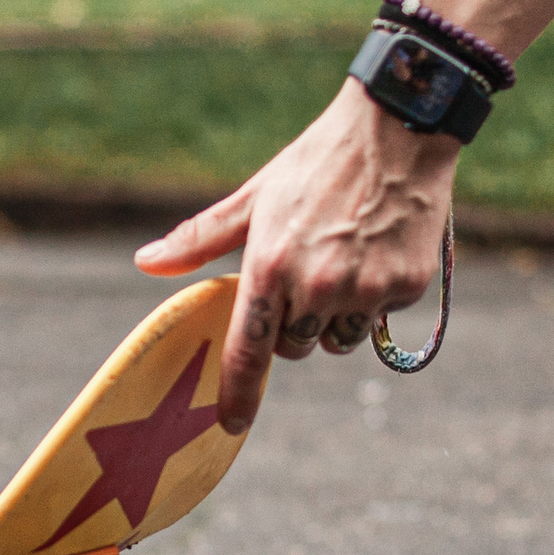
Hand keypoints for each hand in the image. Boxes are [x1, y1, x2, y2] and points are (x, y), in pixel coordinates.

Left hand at [134, 79, 455, 434]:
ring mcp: (366, 289)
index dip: (237, 393)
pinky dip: (373, 297)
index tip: (229, 424)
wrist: (398, 130)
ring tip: (339, 260)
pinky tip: (374, 252)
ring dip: (332, 317)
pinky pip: (378, 317)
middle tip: (301, 276)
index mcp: (269, 268)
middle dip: (290, 326)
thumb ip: (198, 240)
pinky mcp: (407, 286)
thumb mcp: (252, 198)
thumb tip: (145, 262)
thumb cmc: (314, 165)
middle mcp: (316, 286)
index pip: (247, 351)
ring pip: (336, 339)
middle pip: (293, 347)